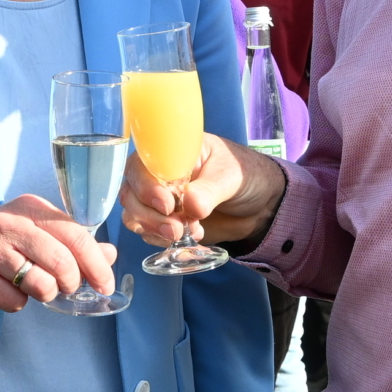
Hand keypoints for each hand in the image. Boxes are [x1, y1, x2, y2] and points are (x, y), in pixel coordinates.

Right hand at [0, 195, 112, 309]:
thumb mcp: (32, 230)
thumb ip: (71, 241)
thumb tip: (110, 256)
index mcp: (29, 207)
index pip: (76, 235)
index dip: (97, 264)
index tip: (106, 284)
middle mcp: (9, 223)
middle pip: (62, 262)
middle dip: (71, 283)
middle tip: (65, 288)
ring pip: (41, 285)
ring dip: (44, 294)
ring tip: (32, 286)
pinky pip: (14, 301)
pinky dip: (16, 302)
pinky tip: (5, 289)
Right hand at [119, 134, 285, 250]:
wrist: (259, 204)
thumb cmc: (244, 175)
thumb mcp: (231, 177)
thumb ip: (210, 190)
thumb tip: (190, 205)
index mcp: (170, 152)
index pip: (141, 164)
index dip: (146, 185)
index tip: (166, 204)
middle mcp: (157, 174)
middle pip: (131, 193)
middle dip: (149, 215)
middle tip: (176, 229)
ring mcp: (158, 199)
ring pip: (134, 215)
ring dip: (154, 229)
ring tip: (185, 234)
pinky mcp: (164, 222)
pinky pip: (147, 233)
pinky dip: (162, 239)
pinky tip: (190, 237)